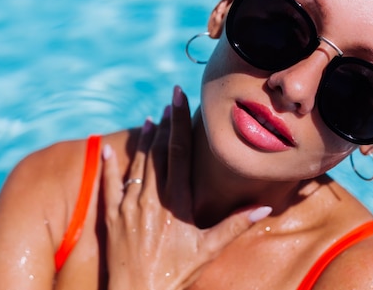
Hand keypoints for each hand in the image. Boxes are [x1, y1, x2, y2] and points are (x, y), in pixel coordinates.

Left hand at [101, 86, 271, 289]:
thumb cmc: (176, 274)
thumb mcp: (208, 250)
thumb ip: (235, 225)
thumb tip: (264, 207)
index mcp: (177, 200)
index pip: (179, 151)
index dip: (179, 123)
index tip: (180, 99)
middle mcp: (151, 197)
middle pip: (158, 150)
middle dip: (165, 123)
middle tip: (169, 100)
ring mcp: (129, 205)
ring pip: (137, 163)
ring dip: (144, 139)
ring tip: (150, 119)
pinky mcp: (112, 215)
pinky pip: (109, 184)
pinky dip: (108, 164)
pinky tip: (108, 148)